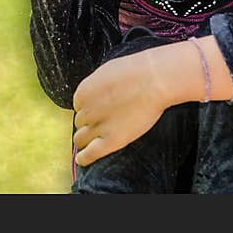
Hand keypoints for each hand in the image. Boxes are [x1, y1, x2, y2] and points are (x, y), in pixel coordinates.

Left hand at [72, 49, 168, 166]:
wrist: (154, 79)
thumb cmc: (136, 73)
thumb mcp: (106, 73)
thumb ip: (96, 88)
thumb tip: (95, 96)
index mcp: (82, 93)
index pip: (79, 106)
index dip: (90, 108)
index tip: (100, 109)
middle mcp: (85, 110)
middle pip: (80, 122)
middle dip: (90, 122)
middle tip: (103, 122)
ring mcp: (97, 127)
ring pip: (81, 138)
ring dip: (87, 138)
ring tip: (94, 140)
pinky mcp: (111, 141)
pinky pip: (90, 154)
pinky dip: (84, 158)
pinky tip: (82, 159)